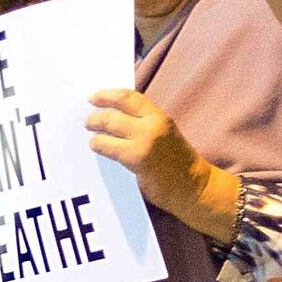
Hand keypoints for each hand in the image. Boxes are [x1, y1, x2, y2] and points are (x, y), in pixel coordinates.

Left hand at [88, 88, 224, 234]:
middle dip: (96, 116)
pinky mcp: (137, 159)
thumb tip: (112, 116)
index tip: (92, 98)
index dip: (106, 95)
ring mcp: (145, 141)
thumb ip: (142, 123)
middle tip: (88, 121)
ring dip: (95, 131)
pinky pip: (109, 148)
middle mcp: (152, 125)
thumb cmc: (177, 162)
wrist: (193, 186)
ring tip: (92, 136)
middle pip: (114, 113)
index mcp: (159, 116)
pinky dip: (99, 145)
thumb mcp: (163, 133)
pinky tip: (97, 147)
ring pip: (109, 127)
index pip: (128, 97)